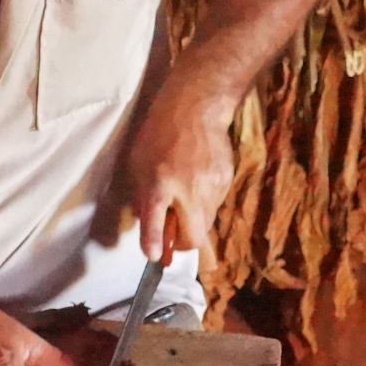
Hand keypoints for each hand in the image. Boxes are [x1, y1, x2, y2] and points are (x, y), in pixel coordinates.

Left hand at [126, 96, 234, 261]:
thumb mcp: (139, 163)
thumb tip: (148, 221)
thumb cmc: (160, 134)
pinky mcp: (226, 181)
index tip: (155, 257)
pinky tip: (198, 179)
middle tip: (175, 233)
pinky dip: (205, 201)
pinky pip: (215, 203)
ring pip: (206, 222)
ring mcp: (211, 187)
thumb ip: (143, 196)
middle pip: (194, 237)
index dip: (154, 241)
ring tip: (186, 194)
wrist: (196, 108)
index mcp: (159, 184)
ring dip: (194, 218)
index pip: (155, 220)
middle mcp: (187, 190)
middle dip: (184, 242)